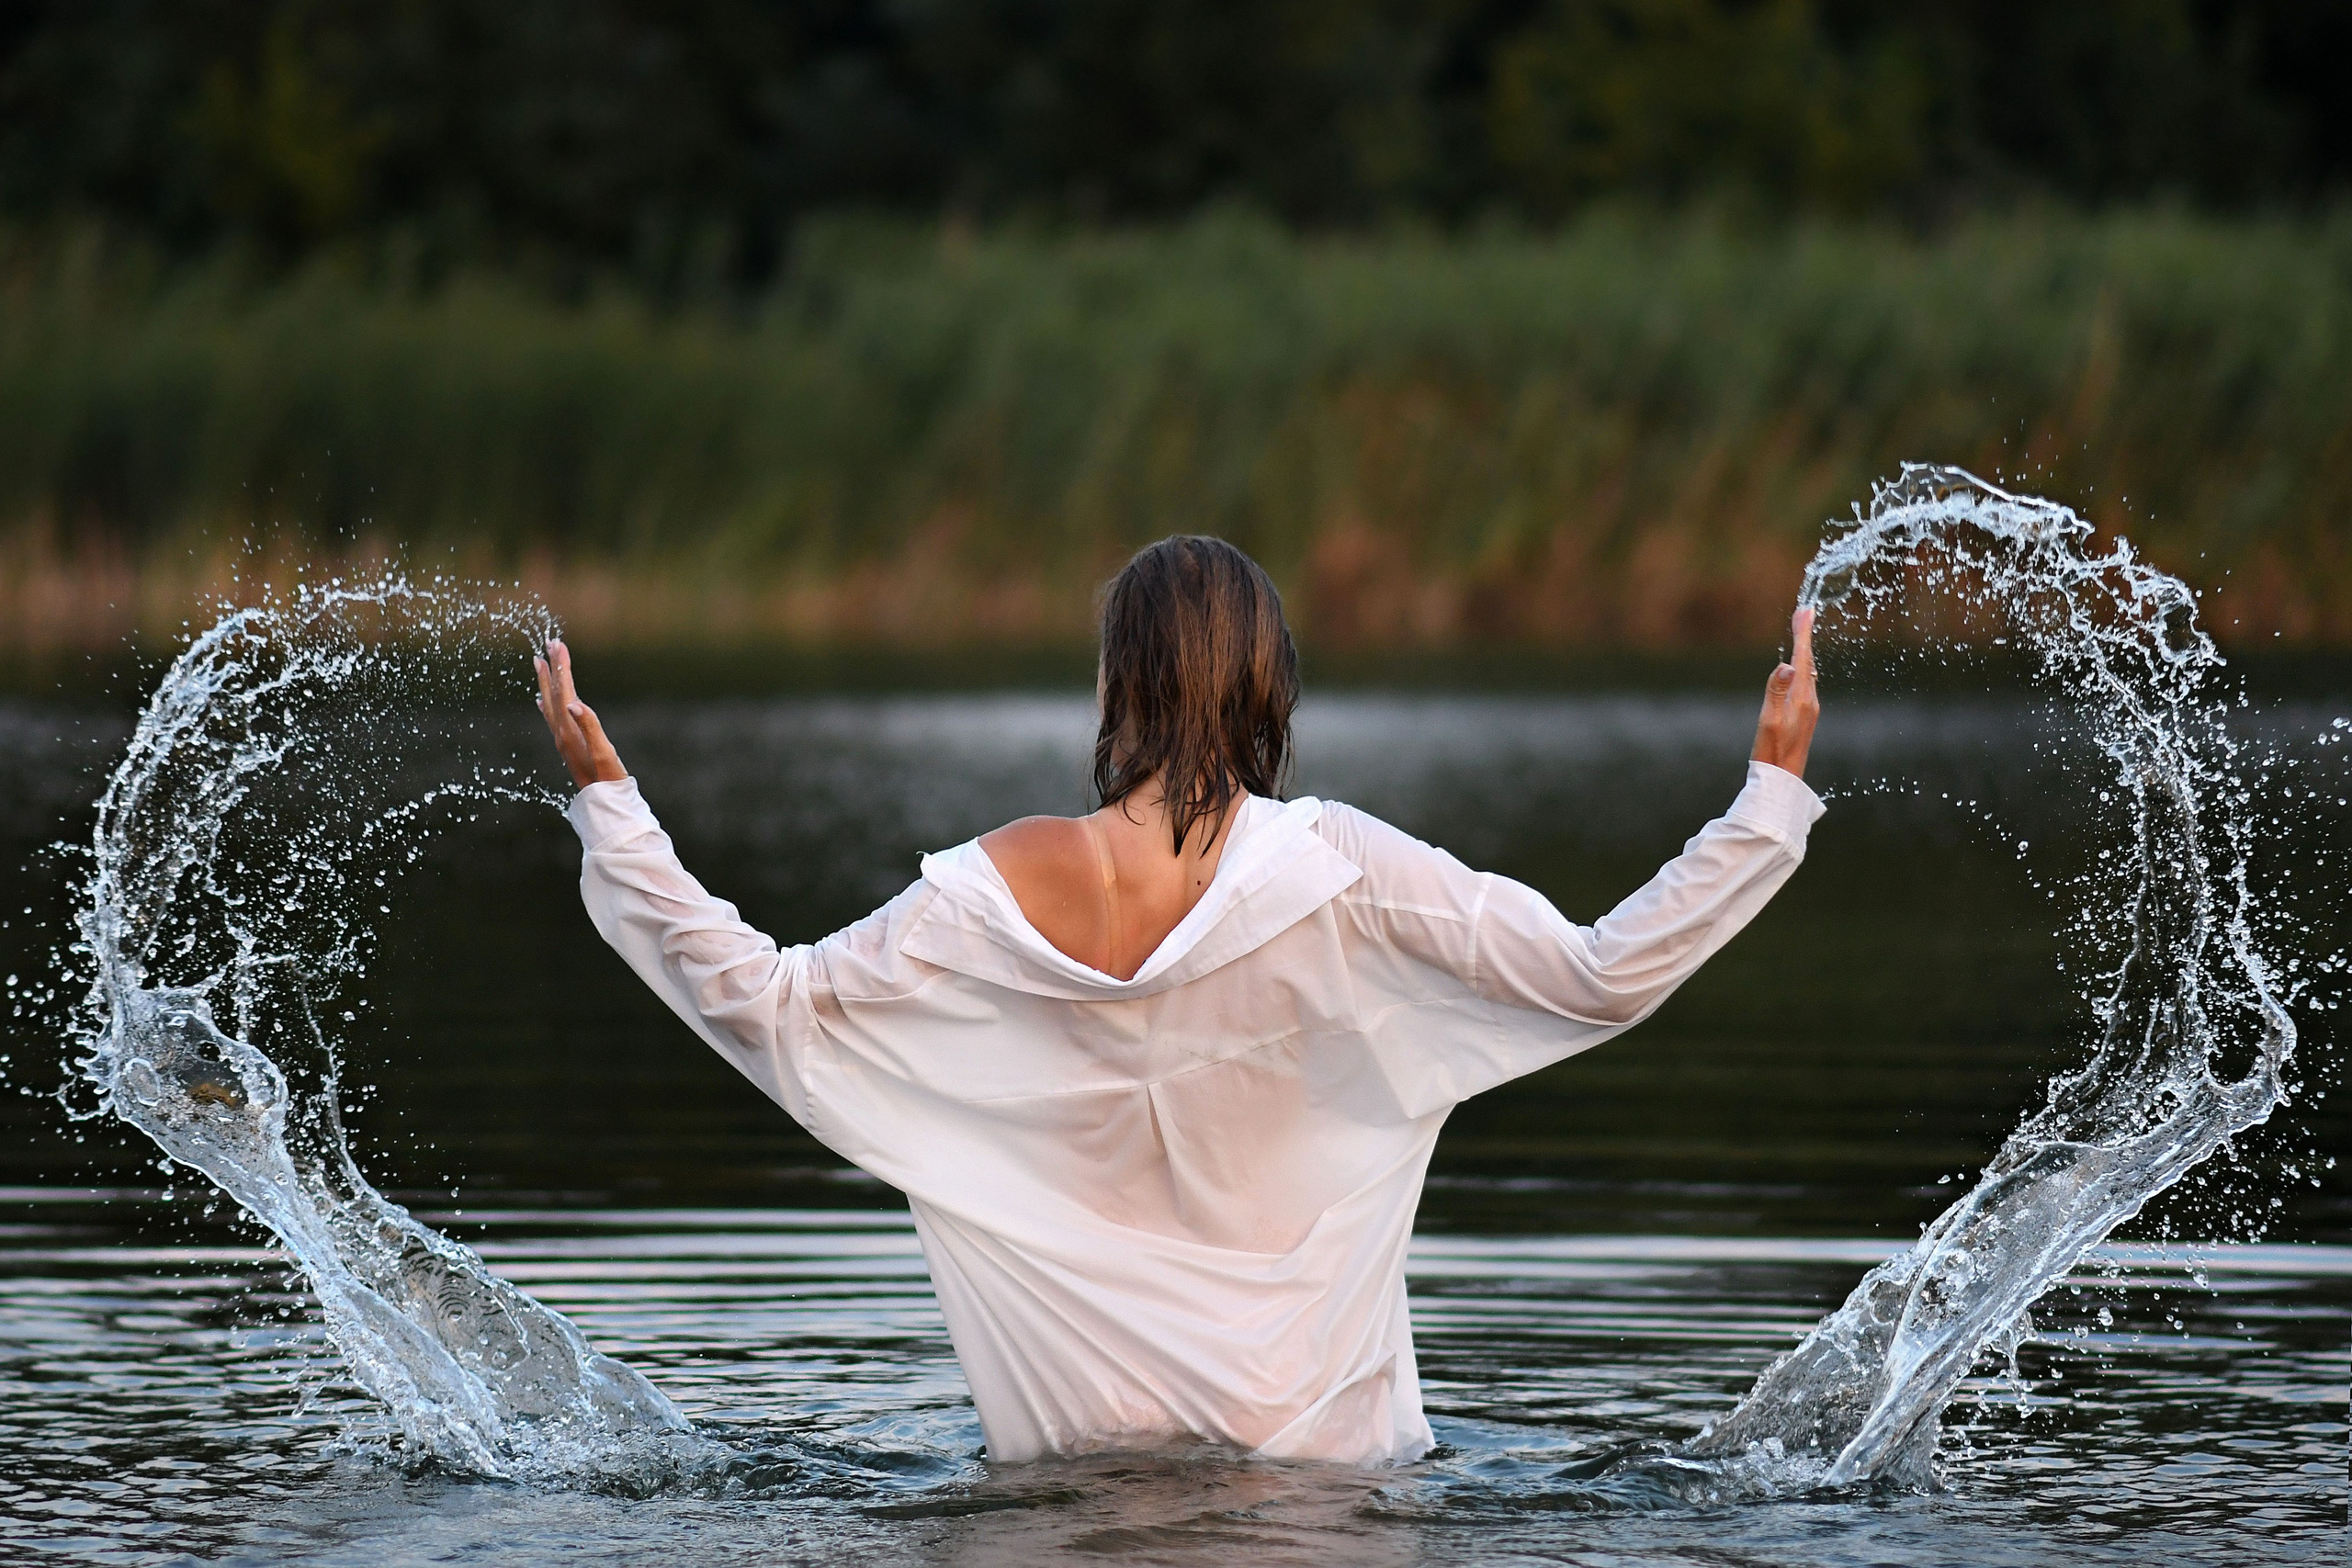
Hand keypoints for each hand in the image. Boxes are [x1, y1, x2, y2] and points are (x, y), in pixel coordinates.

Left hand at [533, 638, 627, 790]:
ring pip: (551, 704)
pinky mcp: (567, 746)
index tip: (558, 645)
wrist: (604, 806)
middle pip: (554, 694)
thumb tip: (574, 703)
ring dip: (547, 682)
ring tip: (539, 663)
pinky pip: (552, 718)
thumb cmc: (609, 780)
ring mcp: (563, 740)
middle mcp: (561, 734)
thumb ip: (591, 726)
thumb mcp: (604, 752)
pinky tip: (543, 700)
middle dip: (552, 669)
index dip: (561, 668)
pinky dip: (547, 703)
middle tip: (549, 645)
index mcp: (570, 731)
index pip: (564, 692)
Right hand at [1751, 608, 1819, 778]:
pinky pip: (1806, 683)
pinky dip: (1803, 667)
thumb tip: (1787, 664)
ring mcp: (1809, 709)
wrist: (1782, 782)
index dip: (1803, 633)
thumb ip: (1776, 691)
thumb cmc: (1771, 752)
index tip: (1805, 610)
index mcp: (1801, 698)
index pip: (1803, 658)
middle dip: (1805, 636)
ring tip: (1802, 634)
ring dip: (1805, 651)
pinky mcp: (1804, 716)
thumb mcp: (1769, 720)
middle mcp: (1809, 700)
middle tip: (1803, 613)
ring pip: (1808, 672)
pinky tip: (1799, 669)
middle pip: (1808, 661)